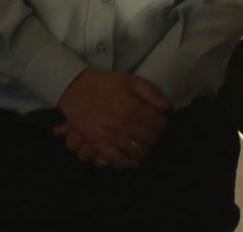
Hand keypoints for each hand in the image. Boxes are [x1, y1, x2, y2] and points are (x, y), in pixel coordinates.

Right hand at [55, 70, 169, 168]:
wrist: (76, 89)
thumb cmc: (105, 83)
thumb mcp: (131, 80)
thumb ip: (151, 92)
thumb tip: (166, 107)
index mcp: (135, 109)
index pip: (158, 123)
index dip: (162, 124)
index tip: (160, 122)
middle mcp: (127, 125)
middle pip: (150, 138)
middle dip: (154, 137)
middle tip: (152, 134)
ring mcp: (113, 137)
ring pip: (136, 151)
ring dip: (144, 151)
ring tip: (144, 147)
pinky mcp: (99, 144)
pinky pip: (116, 159)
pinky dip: (127, 163)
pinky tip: (132, 161)